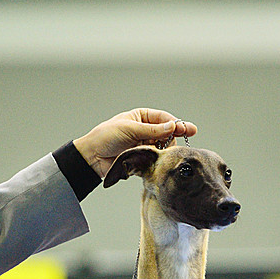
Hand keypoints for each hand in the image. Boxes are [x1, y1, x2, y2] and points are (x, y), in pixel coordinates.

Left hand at [73, 108, 197, 178]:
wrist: (92, 158)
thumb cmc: (105, 137)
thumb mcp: (129, 129)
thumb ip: (152, 130)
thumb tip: (172, 126)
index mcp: (141, 117)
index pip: (163, 118)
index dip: (176, 124)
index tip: (188, 129)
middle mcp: (144, 130)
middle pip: (167, 133)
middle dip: (173, 137)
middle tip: (179, 143)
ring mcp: (144, 145)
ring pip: (163, 147)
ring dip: (166, 150)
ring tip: (165, 153)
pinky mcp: (142, 159)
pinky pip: (156, 159)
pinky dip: (160, 159)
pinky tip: (161, 161)